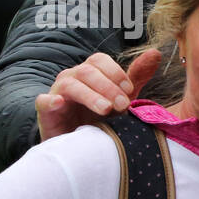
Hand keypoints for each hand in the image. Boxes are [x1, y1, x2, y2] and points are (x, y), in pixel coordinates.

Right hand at [35, 49, 161, 141]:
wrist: (81, 146)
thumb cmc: (101, 118)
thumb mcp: (123, 97)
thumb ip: (136, 76)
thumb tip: (155, 52)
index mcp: (90, 73)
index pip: (99, 60)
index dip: (115, 72)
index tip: (130, 90)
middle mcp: (72, 78)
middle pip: (87, 71)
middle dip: (108, 87)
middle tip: (123, 105)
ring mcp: (57, 93)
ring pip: (70, 84)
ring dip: (91, 95)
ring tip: (106, 109)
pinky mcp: (46, 112)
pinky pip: (43, 101)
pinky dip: (50, 100)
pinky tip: (59, 103)